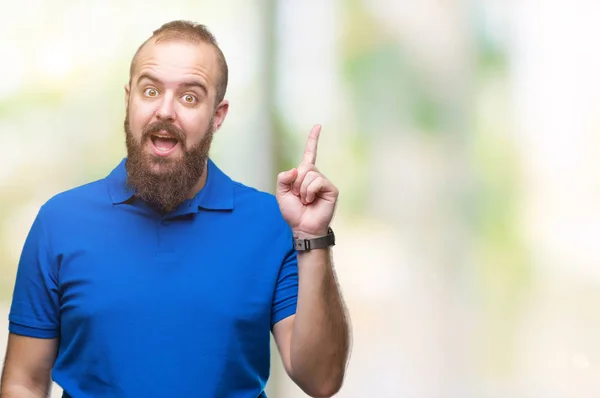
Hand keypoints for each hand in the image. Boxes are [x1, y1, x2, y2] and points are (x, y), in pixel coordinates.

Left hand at [276, 124, 338, 238]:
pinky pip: (316, 182)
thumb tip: (297, 169)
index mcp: (305, 175)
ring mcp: (324, 182)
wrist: (303, 227)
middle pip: (304, 166)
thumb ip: (283, 178)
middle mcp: (316, 176)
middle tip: (298, 196)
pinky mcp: (331, 189)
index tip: (318, 126)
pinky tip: (311, 200)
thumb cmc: (293, 212)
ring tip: (305, 201)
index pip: (309, 154)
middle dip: (296, 182)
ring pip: (309, 174)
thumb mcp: (281, 193)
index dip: (313, 140)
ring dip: (302, 190)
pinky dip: (309, 192)